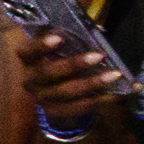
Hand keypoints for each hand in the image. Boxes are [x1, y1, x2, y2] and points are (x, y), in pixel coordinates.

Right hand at [15, 30, 135, 128]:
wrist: (59, 92)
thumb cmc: (64, 59)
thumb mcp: (65, 47)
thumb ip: (74, 39)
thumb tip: (100, 31)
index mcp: (30, 60)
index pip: (28, 51)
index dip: (41, 45)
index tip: (59, 38)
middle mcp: (31, 80)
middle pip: (47, 72)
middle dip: (73, 64)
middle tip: (99, 56)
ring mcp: (42, 98)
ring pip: (64, 92)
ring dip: (91, 84)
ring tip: (114, 75)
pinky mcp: (54, 112)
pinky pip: (74, 108)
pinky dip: (96, 100)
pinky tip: (113, 94)